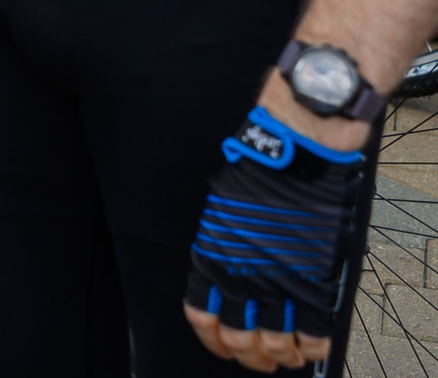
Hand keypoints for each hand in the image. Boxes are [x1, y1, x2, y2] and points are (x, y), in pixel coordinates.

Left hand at [182, 102, 367, 370]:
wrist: (292, 157)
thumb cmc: (253, 173)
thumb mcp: (220, 212)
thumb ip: (222, 247)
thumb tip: (225, 269)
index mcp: (212, 259)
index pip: (201, 315)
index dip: (211, 338)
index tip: (220, 347)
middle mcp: (241, 278)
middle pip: (240, 338)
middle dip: (249, 356)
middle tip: (259, 361)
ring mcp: (279, 283)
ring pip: (275, 341)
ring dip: (281, 356)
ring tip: (286, 357)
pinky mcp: (313, 282)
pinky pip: (314, 329)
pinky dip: (313, 346)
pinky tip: (312, 349)